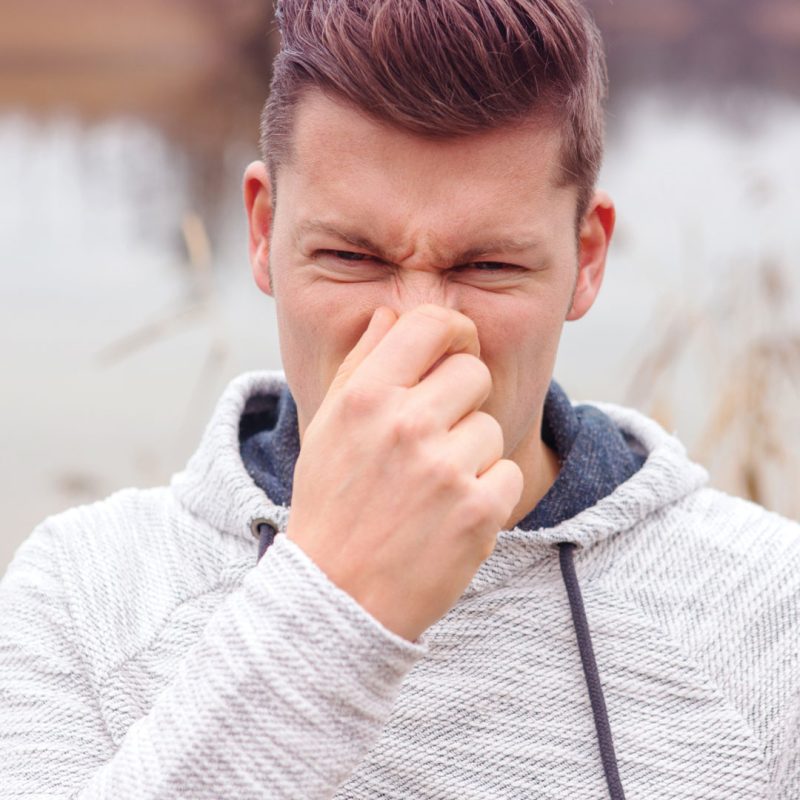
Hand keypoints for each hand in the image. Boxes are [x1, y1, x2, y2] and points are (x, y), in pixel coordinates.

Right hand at [286, 304, 523, 640]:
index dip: (453, 332)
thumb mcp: (329, 428)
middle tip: (435, 437)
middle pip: (474, 373)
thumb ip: (362, 364)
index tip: (454, 352)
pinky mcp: (479, 512)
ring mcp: (445, 469)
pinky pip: (507, 474)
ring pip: (491, 428)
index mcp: (367, 396)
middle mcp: (406, 424)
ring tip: (433, 489)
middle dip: (462, 400)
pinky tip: (450, 516)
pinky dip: (487, 494)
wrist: (337, 597)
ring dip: (471, 454)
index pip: (432, 323)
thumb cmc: (332, 505)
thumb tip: (392, 314)